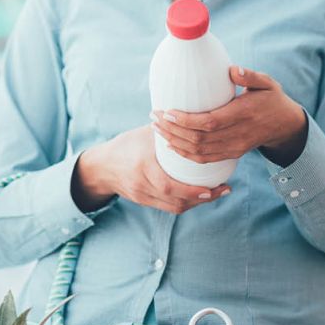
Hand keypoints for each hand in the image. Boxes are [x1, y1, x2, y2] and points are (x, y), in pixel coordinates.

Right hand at [71, 125, 230, 214]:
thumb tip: (195, 117)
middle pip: (177, 201)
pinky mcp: (144, 202)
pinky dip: (187, 202)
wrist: (100, 167)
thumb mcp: (145, 134)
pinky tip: (200, 196)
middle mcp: (142, 185)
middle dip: (203, 199)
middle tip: (224, 190)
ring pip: (175, 207)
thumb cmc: (126, 145)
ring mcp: (143, 196)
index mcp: (143, 166)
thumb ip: (168, 130)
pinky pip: (169, 207)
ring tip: (216, 193)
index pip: (169, 185)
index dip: (193, 191)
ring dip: (198, 203)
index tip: (214, 187)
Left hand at [151, 66, 308, 167]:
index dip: (186, 121)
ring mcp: (235, 147)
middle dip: (173, 130)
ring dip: (175, 142)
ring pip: (199, 152)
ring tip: (157, 128)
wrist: (285, 125)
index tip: (168, 111)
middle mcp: (238, 135)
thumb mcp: (267, 83)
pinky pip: (205, 159)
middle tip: (155, 116)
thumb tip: (232, 70)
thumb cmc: (272, 98)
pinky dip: (185, 154)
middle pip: (199, 140)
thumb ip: (250, 76)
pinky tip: (171, 144)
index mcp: (244, 115)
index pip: (210, 123)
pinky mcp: (232, 154)